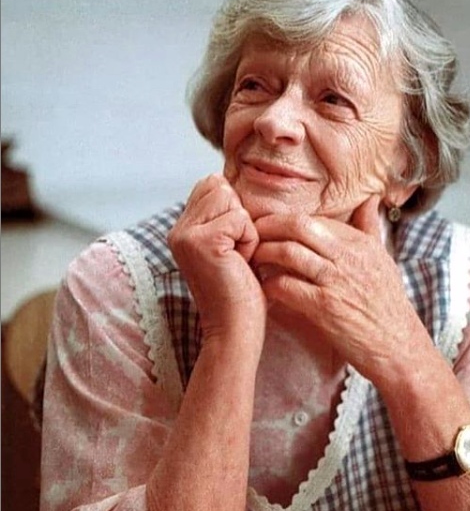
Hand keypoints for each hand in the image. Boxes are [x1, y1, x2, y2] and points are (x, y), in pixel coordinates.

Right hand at [168, 174, 265, 333]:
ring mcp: (186, 235)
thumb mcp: (229, 246)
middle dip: (240, 218)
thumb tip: (226, 180)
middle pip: (220, 186)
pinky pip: (240, 219)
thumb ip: (222, 215)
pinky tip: (240, 264)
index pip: (211, 185)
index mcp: (182, 229)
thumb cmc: (240, 291)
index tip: (232, 245)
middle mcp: (178, 229)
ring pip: (230, 199)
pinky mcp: (202, 242)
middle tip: (235, 254)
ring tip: (237, 259)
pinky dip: (249, 241)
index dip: (233, 209)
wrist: (234, 329)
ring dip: (245, 229)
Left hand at [252, 196, 422, 383]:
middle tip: (252, 233)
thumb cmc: (389, 305)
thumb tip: (369, 199)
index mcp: (360, 243)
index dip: (286, 219)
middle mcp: (348, 257)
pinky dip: (270, 284)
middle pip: (298, 225)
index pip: (315, 218)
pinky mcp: (324, 307)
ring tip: (253, 257)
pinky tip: (264, 287)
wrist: (399, 347)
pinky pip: (287, 286)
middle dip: (269, 226)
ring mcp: (336, 281)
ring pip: (288, 252)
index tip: (270, 225)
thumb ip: (370, 229)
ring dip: (264, 253)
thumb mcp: (384, 260)